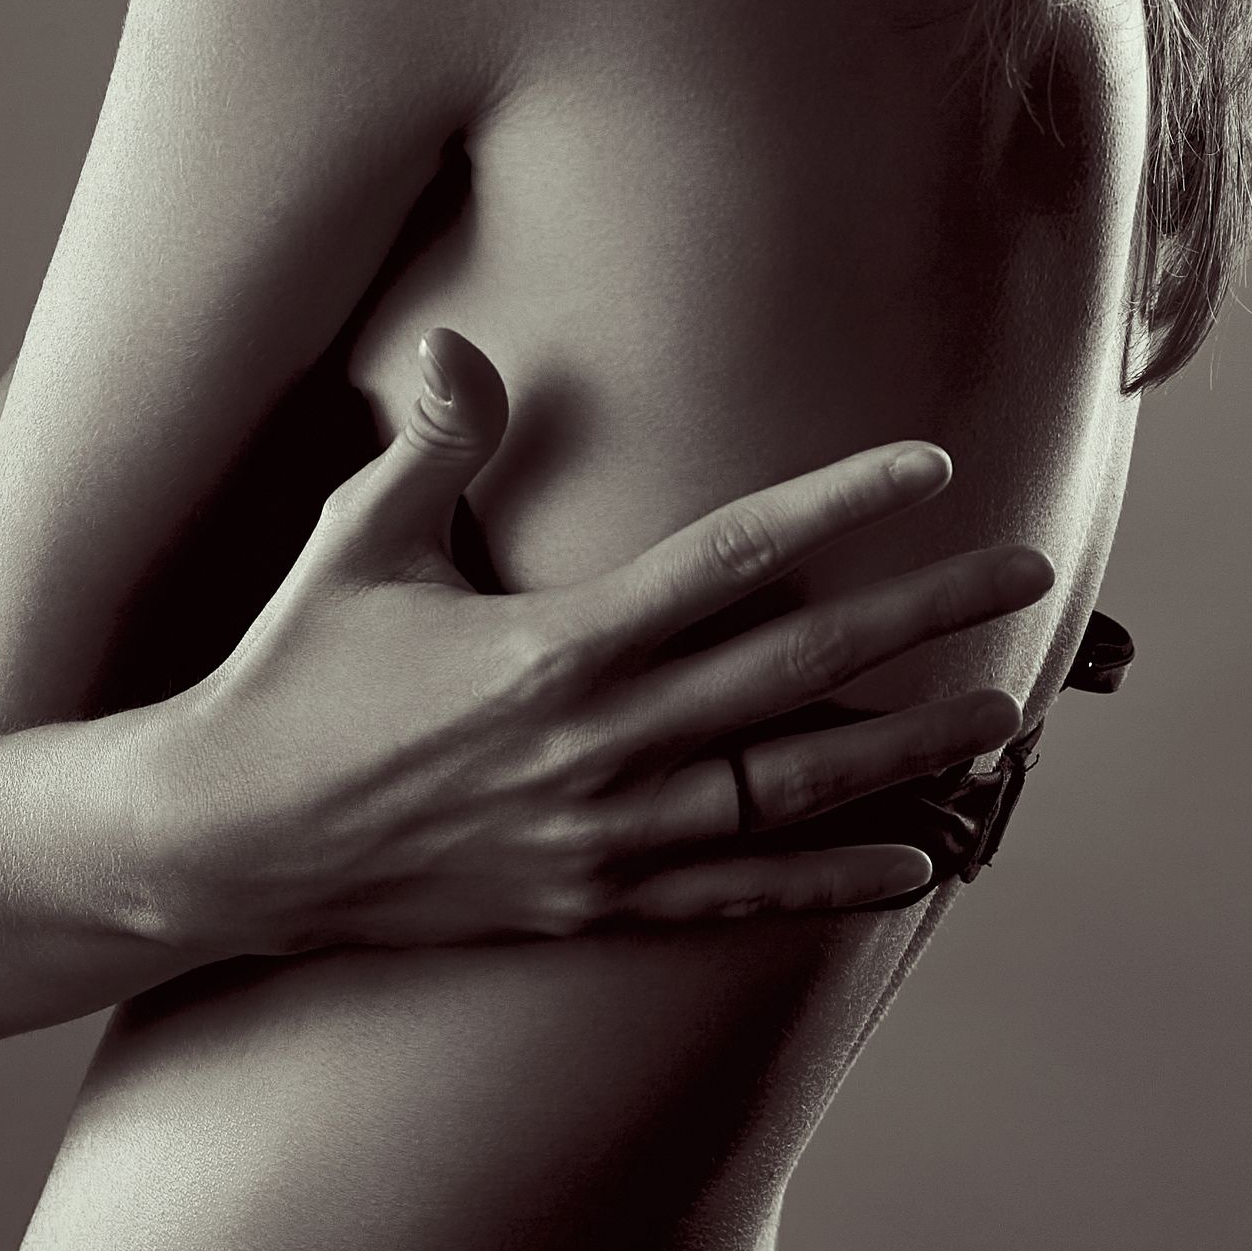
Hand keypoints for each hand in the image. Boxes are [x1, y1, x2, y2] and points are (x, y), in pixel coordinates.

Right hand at [156, 329, 1052, 952]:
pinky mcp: (589, 905)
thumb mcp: (355, 541)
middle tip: (1028, 569)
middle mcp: (598, 745)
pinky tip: (922, 861)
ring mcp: (602, 837)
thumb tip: (461, 345)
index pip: (733, 558)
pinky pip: (740, 899)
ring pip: (793, 789)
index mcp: (553, 643)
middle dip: (924, 617)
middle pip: (799, 672)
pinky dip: (835, 882)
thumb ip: (433, 443)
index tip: (931, 463)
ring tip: (1006, 712)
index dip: (841, 506)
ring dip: (909, 751)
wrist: (223, 845)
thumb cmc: (290, 675)